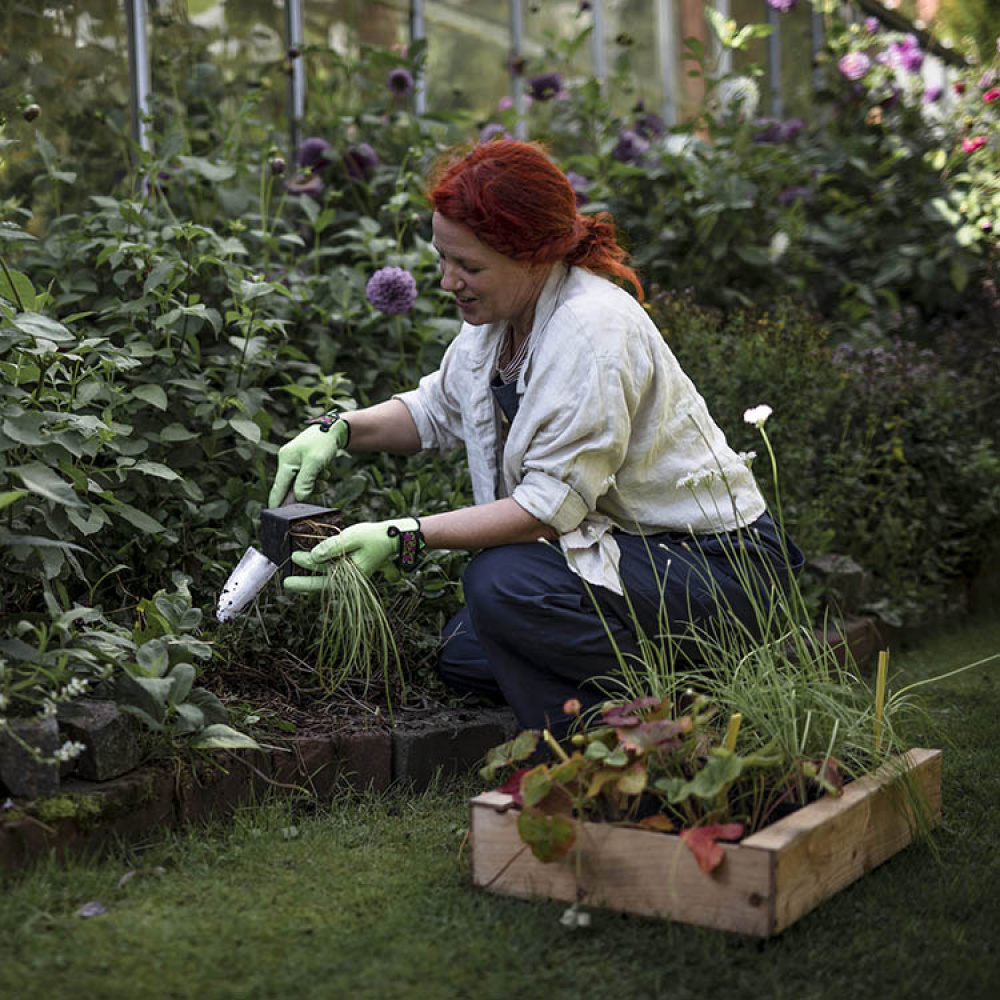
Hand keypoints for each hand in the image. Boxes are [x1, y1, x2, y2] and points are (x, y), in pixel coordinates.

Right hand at [268, 418, 348, 506]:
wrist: (334, 429)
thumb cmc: (323, 443)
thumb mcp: (315, 463)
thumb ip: (305, 481)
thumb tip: (299, 498)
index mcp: (286, 461)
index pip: (278, 487)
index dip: (277, 502)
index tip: (274, 516)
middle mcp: (287, 461)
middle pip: (290, 486)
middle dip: (302, 492)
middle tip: (313, 495)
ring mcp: (295, 462)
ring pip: (301, 483)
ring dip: (313, 485)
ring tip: (323, 480)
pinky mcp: (304, 462)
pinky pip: (308, 477)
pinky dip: (316, 478)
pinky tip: (324, 473)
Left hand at [283, 517, 421, 592]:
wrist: (392, 536)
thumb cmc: (375, 537)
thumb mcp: (352, 537)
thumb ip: (331, 547)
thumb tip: (312, 556)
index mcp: (351, 576)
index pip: (322, 583)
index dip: (303, 582)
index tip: (287, 581)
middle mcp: (349, 577)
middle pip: (321, 580)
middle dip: (303, 577)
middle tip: (285, 577)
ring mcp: (349, 571)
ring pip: (324, 572)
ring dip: (310, 567)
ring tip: (294, 559)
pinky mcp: (349, 564)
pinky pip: (330, 566)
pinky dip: (319, 562)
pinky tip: (309, 556)